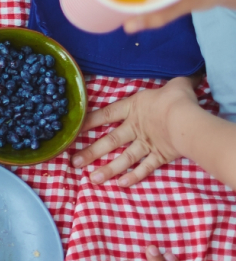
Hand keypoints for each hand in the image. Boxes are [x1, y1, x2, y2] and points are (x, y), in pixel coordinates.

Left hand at [71, 77, 199, 186]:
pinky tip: (121, 184)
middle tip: (74, 163)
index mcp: (134, 107)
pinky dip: (134, 177)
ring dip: (108, 169)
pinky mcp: (160, 156)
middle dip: (91, 152)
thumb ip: (176, 83)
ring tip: (93, 179)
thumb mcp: (175, 84)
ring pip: (124, 159)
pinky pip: (145, 168)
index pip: (106, 114)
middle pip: (110, 141)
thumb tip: (186, 77)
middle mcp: (136, 127)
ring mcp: (147, 143)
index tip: (73, 130)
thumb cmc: (177, 98)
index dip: (89, 121)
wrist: (187, 118)